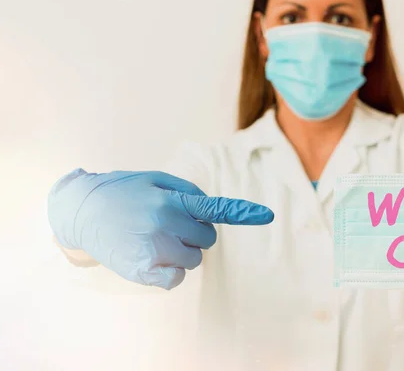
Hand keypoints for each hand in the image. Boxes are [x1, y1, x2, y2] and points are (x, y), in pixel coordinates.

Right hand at [48, 169, 273, 288]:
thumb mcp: (153, 179)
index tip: (267, 215)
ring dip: (182, 252)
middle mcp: (165, 223)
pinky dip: (169, 272)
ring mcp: (153, 249)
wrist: (81, 212)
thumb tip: (210, 207)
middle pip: (207, 239)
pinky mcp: (142, 271)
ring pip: (193, 260)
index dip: (242, 212)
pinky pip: (175, 279)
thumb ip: (186, 190)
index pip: (213, 208)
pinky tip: (151, 257)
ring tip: (156, 239)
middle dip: (195, 233)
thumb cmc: (123, 192)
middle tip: (171, 225)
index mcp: (170, 200)